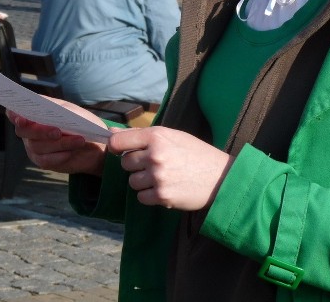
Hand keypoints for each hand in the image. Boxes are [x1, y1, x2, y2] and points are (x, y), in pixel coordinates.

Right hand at [7, 97, 109, 174]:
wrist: (96, 143)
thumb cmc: (81, 122)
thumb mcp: (70, 110)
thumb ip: (54, 107)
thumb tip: (41, 104)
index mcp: (34, 114)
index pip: (15, 113)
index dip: (14, 115)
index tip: (21, 118)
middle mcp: (29, 131)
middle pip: (24, 131)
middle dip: (41, 131)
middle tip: (57, 131)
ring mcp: (34, 147)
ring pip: (38, 146)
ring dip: (59, 143)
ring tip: (79, 140)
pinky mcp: (43, 161)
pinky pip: (45, 160)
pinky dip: (60, 155)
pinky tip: (72, 151)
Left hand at [110, 127, 232, 210]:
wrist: (221, 177)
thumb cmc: (196, 153)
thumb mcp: (172, 135)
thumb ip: (140, 135)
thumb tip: (109, 132)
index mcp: (156, 136)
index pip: (117, 142)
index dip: (117, 147)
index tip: (122, 151)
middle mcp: (155, 155)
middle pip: (125, 163)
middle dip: (136, 165)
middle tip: (156, 164)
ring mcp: (158, 177)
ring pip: (132, 182)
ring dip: (143, 181)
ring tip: (162, 177)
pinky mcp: (162, 196)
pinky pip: (141, 197)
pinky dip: (150, 195)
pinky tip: (165, 188)